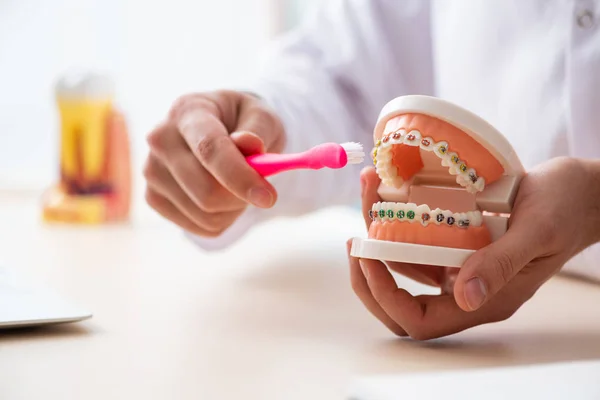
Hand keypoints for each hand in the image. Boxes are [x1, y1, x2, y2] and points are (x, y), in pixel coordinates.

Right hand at [144, 90, 284, 235]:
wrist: (218, 130)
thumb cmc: (242, 122)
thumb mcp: (260, 115)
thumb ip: (258, 129)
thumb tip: (249, 144)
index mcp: (188, 111)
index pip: (209, 149)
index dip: (239, 176)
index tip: (268, 197)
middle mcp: (161, 140)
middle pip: (206, 191)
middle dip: (242, 197)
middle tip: (262, 188)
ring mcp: (152, 171)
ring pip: (205, 214)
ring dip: (235, 208)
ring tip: (238, 185)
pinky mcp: (153, 198)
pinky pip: (200, 226)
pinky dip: (223, 219)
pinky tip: (223, 197)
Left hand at [348, 157, 599, 339]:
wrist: (582, 191)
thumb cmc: (567, 208)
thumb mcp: (536, 231)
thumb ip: (500, 264)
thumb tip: (462, 297)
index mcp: (486, 299)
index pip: (420, 319)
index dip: (385, 297)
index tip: (368, 255)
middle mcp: (467, 288)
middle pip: (402, 304)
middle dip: (370, 277)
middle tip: (355, 242)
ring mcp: (461, 266)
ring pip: (405, 268)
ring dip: (379, 237)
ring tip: (369, 194)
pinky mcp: (459, 244)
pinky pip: (418, 243)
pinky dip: (397, 222)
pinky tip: (389, 191)